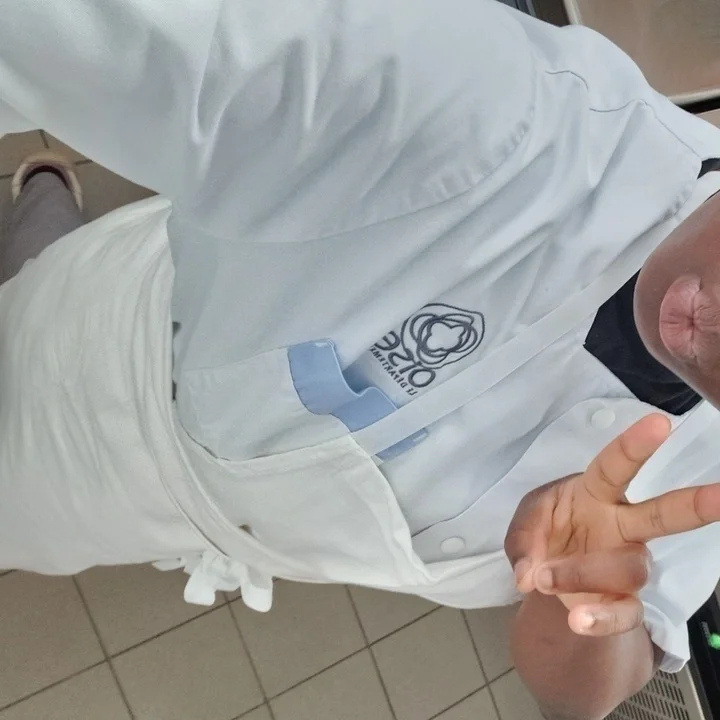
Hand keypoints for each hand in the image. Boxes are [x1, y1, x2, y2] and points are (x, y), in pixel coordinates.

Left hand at [505, 414, 719, 636]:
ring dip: (580, 573)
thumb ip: (522, 540)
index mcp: (596, 493)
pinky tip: (578, 620)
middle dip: (694, 505)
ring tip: (543, 578)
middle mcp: (622, 525)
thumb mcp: (524, 523)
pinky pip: (626, 612)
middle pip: (663, 514)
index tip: (659, 422)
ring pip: (628, 568)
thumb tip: (528, 574)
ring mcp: (627, 564)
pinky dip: (601, 618)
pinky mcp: (623, 601)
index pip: (617, 466)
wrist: (546, 576)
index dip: (635, 446)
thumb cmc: (545, 532)